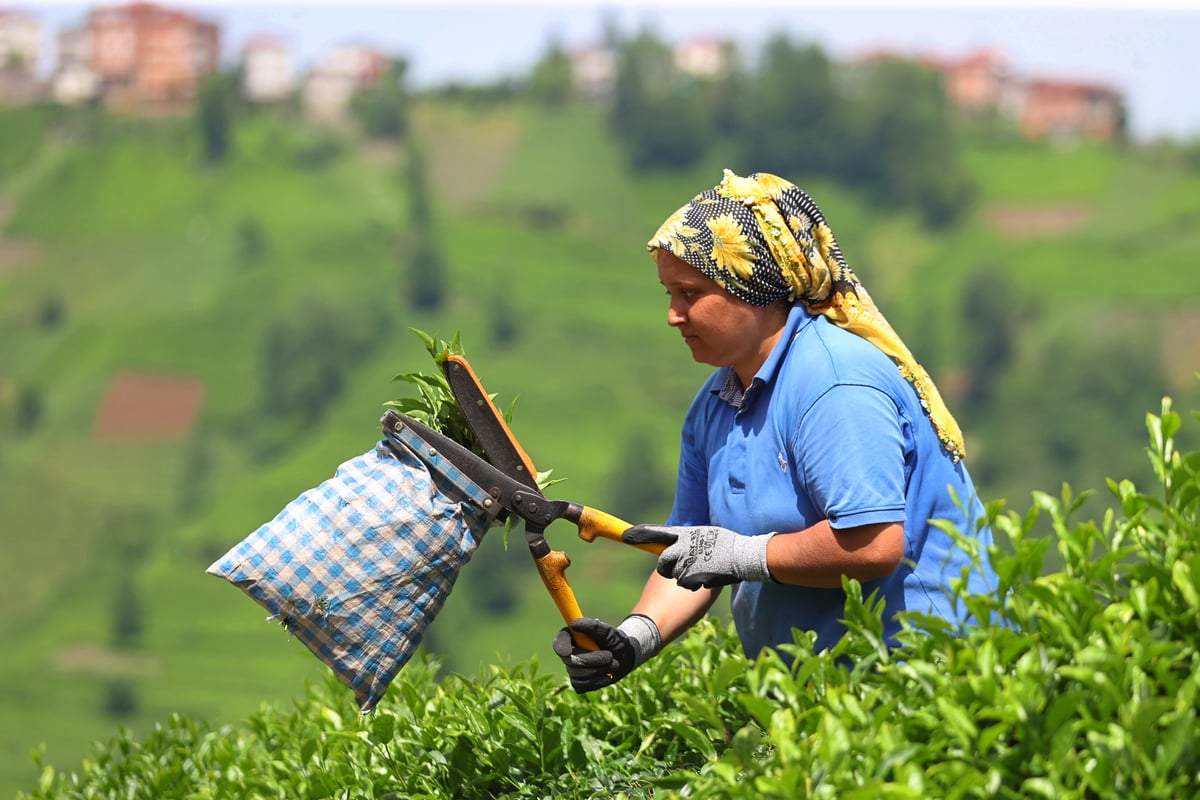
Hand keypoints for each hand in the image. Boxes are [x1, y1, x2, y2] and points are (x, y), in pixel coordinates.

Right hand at [552, 615, 660, 693]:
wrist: (625, 657)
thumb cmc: (615, 641)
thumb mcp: (608, 632)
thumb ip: (592, 627)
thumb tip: (574, 624)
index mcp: (573, 637)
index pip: (559, 641)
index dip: (560, 647)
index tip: (567, 652)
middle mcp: (569, 653)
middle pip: (570, 661)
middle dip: (592, 660)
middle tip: (609, 656)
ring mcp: (573, 669)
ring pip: (577, 675)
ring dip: (599, 670)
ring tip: (613, 663)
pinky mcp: (579, 683)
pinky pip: (581, 686)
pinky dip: (597, 681)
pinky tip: (607, 676)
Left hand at [622, 524, 775, 589]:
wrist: (743, 557)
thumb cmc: (729, 544)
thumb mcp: (708, 536)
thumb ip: (691, 541)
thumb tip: (681, 545)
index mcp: (685, 535)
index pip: (657, 533)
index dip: (641, 535)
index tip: (626, 536)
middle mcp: (682, 548)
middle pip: (662, 562)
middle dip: (667, 567)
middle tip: (681, 567)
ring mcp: (686, 564)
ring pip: (675, 575)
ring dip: (683, 576)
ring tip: (701, 571)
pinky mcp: (692, 579)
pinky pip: (686, 585)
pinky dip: (693, 585)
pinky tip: (706, 579)